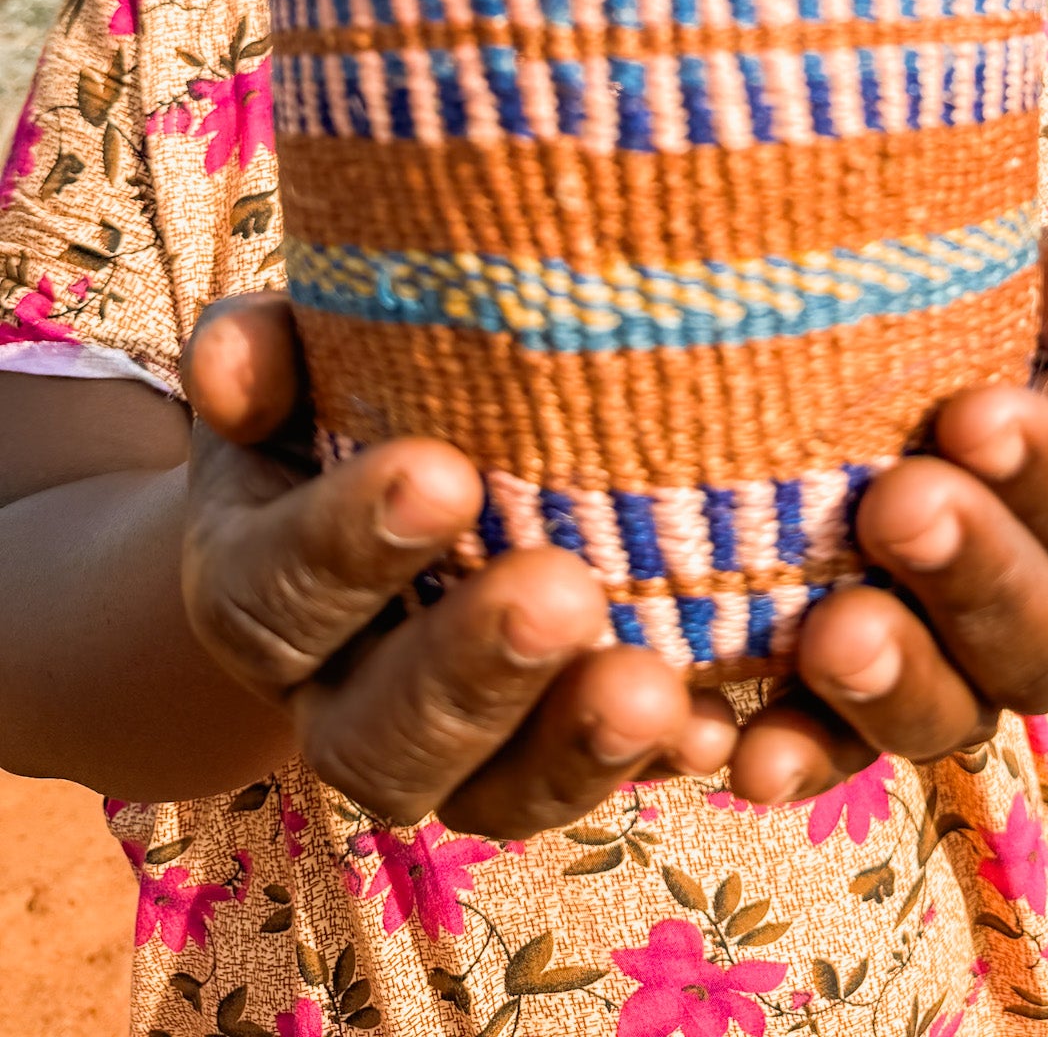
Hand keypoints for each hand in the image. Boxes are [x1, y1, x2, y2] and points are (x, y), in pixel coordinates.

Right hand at [179, 294, 735, 836]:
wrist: (384, 496)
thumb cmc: (337, 400)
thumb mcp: (291, 363)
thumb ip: (260, 353)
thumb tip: (231, 364)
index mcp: (257, 591)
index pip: (274, 593)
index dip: (346, 545)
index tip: (442, 473)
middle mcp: (337, 698)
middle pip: (377, 736)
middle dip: (471, 669)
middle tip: (563, 590)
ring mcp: (444, 754)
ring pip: (487, 795)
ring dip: (570, 748)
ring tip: (655, 688)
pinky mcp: (545, 763)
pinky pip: (593, 792)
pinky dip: (657, 764)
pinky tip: (717, 726)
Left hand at [726, 223, 1047, 802]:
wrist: (935, 414)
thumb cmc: (1006, 339)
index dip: (1044, 469)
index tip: (975, 414)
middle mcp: (1042, 615)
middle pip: (1036, 631)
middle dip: (969, 571)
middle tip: (899, 505)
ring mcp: (950, 673)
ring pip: (947, 713)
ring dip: (890, 682)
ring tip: (831, 634)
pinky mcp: (847, 708)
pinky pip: (830, 752)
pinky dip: (791, 756)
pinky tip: (741, 752)